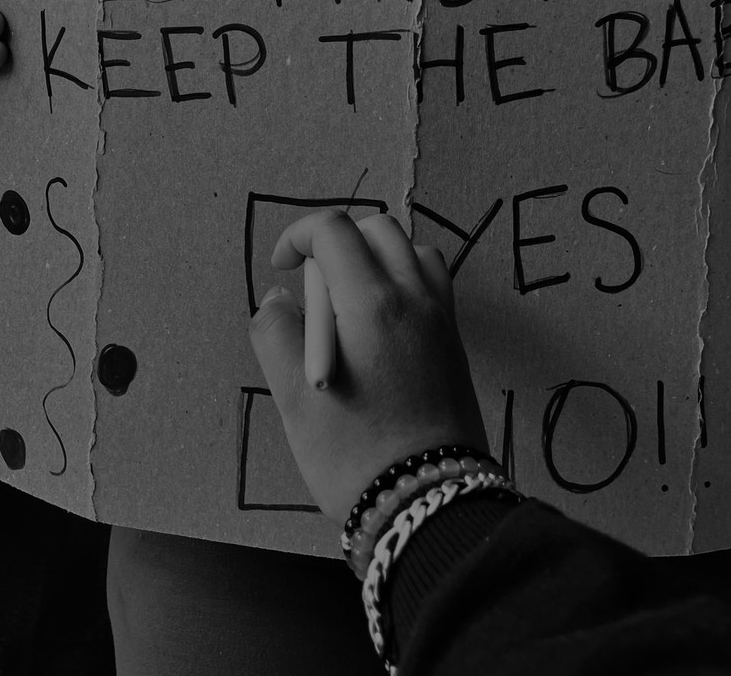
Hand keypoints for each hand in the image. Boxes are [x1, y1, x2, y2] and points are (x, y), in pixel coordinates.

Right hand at [248, 209, 488, 525]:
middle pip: (375, 229)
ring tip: (348, 308)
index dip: (298, 236)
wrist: (426, 501)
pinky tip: (380, 326)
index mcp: (371, 301)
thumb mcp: (293, 400)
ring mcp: (441, 315)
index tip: (281, 268)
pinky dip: (403, 280)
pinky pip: (431, 280)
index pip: (334, 229)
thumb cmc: (352, 455)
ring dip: (374, 259)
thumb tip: (280, 298)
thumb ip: (277, 334)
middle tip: (315, 297)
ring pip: (409, 249)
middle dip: (336, 245)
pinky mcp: (453, 339)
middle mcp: (413, 296)